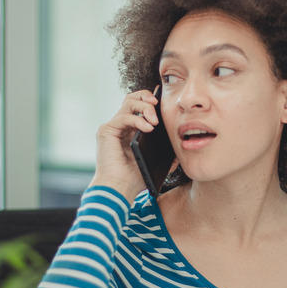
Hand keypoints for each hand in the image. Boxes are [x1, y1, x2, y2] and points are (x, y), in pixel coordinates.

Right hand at [89, 88, 160, 202]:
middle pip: (132, 98)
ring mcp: (112, 127)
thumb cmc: (135, 179)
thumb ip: (166, 154)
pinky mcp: (106, 131)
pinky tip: (148, 128)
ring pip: (129, 103)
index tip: (165, 102)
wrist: (119, 189)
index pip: (140, 106)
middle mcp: (120, 126)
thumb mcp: (156, 162)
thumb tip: (181, 148)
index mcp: (131, 131)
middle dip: (147, 98)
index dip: (151, 101)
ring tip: (155, 121)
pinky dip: (138, 120)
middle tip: (159, 104)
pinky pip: (124, 117)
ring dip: (145, 107)